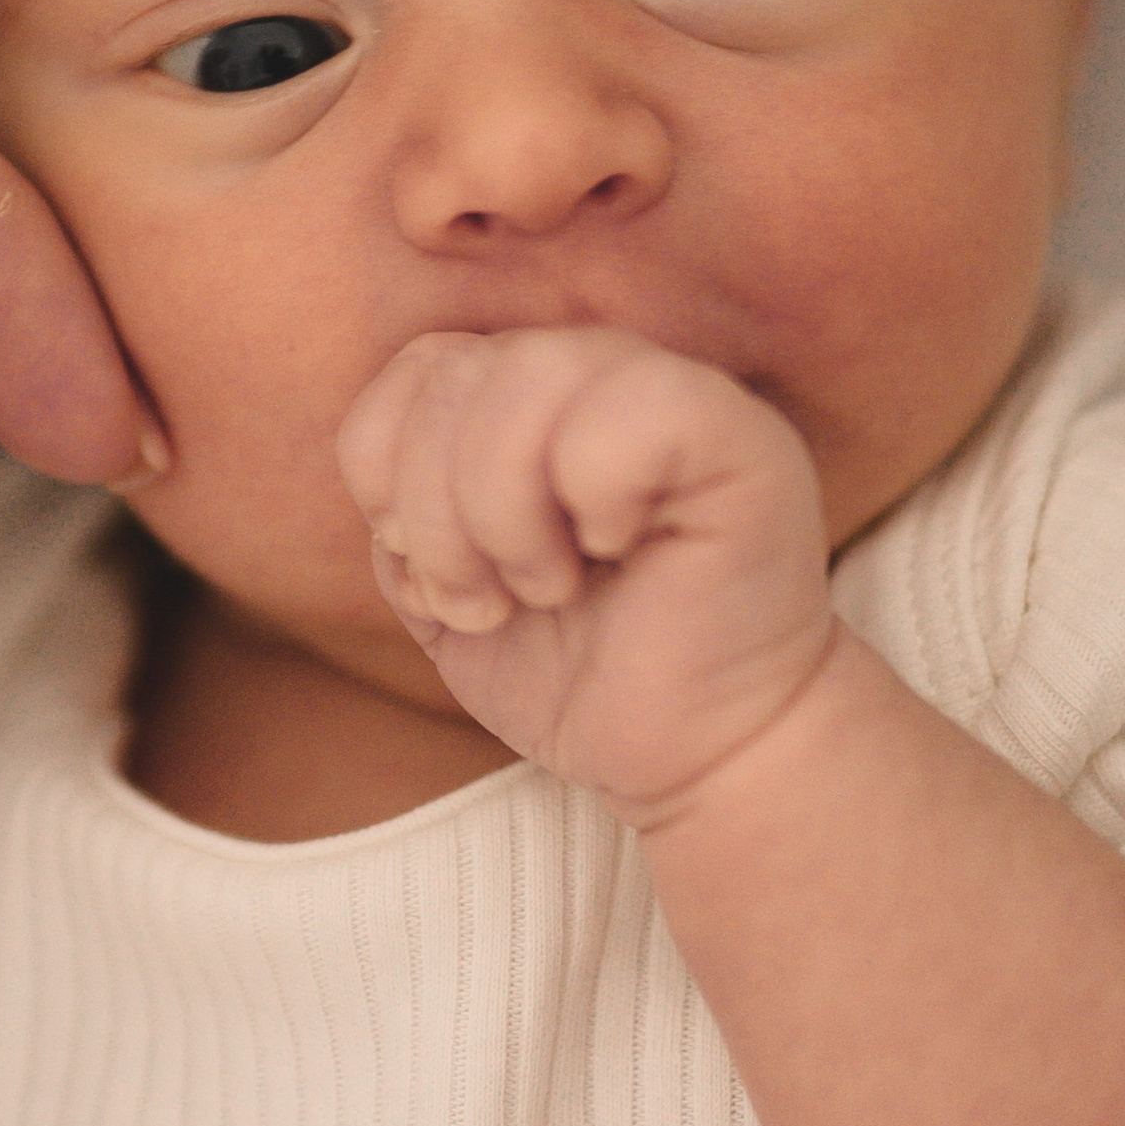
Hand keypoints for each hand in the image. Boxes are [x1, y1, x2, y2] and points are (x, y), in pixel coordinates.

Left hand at [336, 324, 832, 819]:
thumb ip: (404, 526)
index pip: (417, 369)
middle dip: (438, 515)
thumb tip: (392, 496)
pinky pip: (633, 402)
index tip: (434, 577)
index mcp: (525, 403)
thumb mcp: (448, 602)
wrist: (695, 756)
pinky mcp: (738, 434)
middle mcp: (594, 377)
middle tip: (492, 603)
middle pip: (453, 373)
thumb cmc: (581, 678)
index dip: (386, 474)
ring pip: (530, 370)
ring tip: (551, 588)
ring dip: (508, 512)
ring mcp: (670, 393)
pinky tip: (623, 550)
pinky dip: (600, 491)